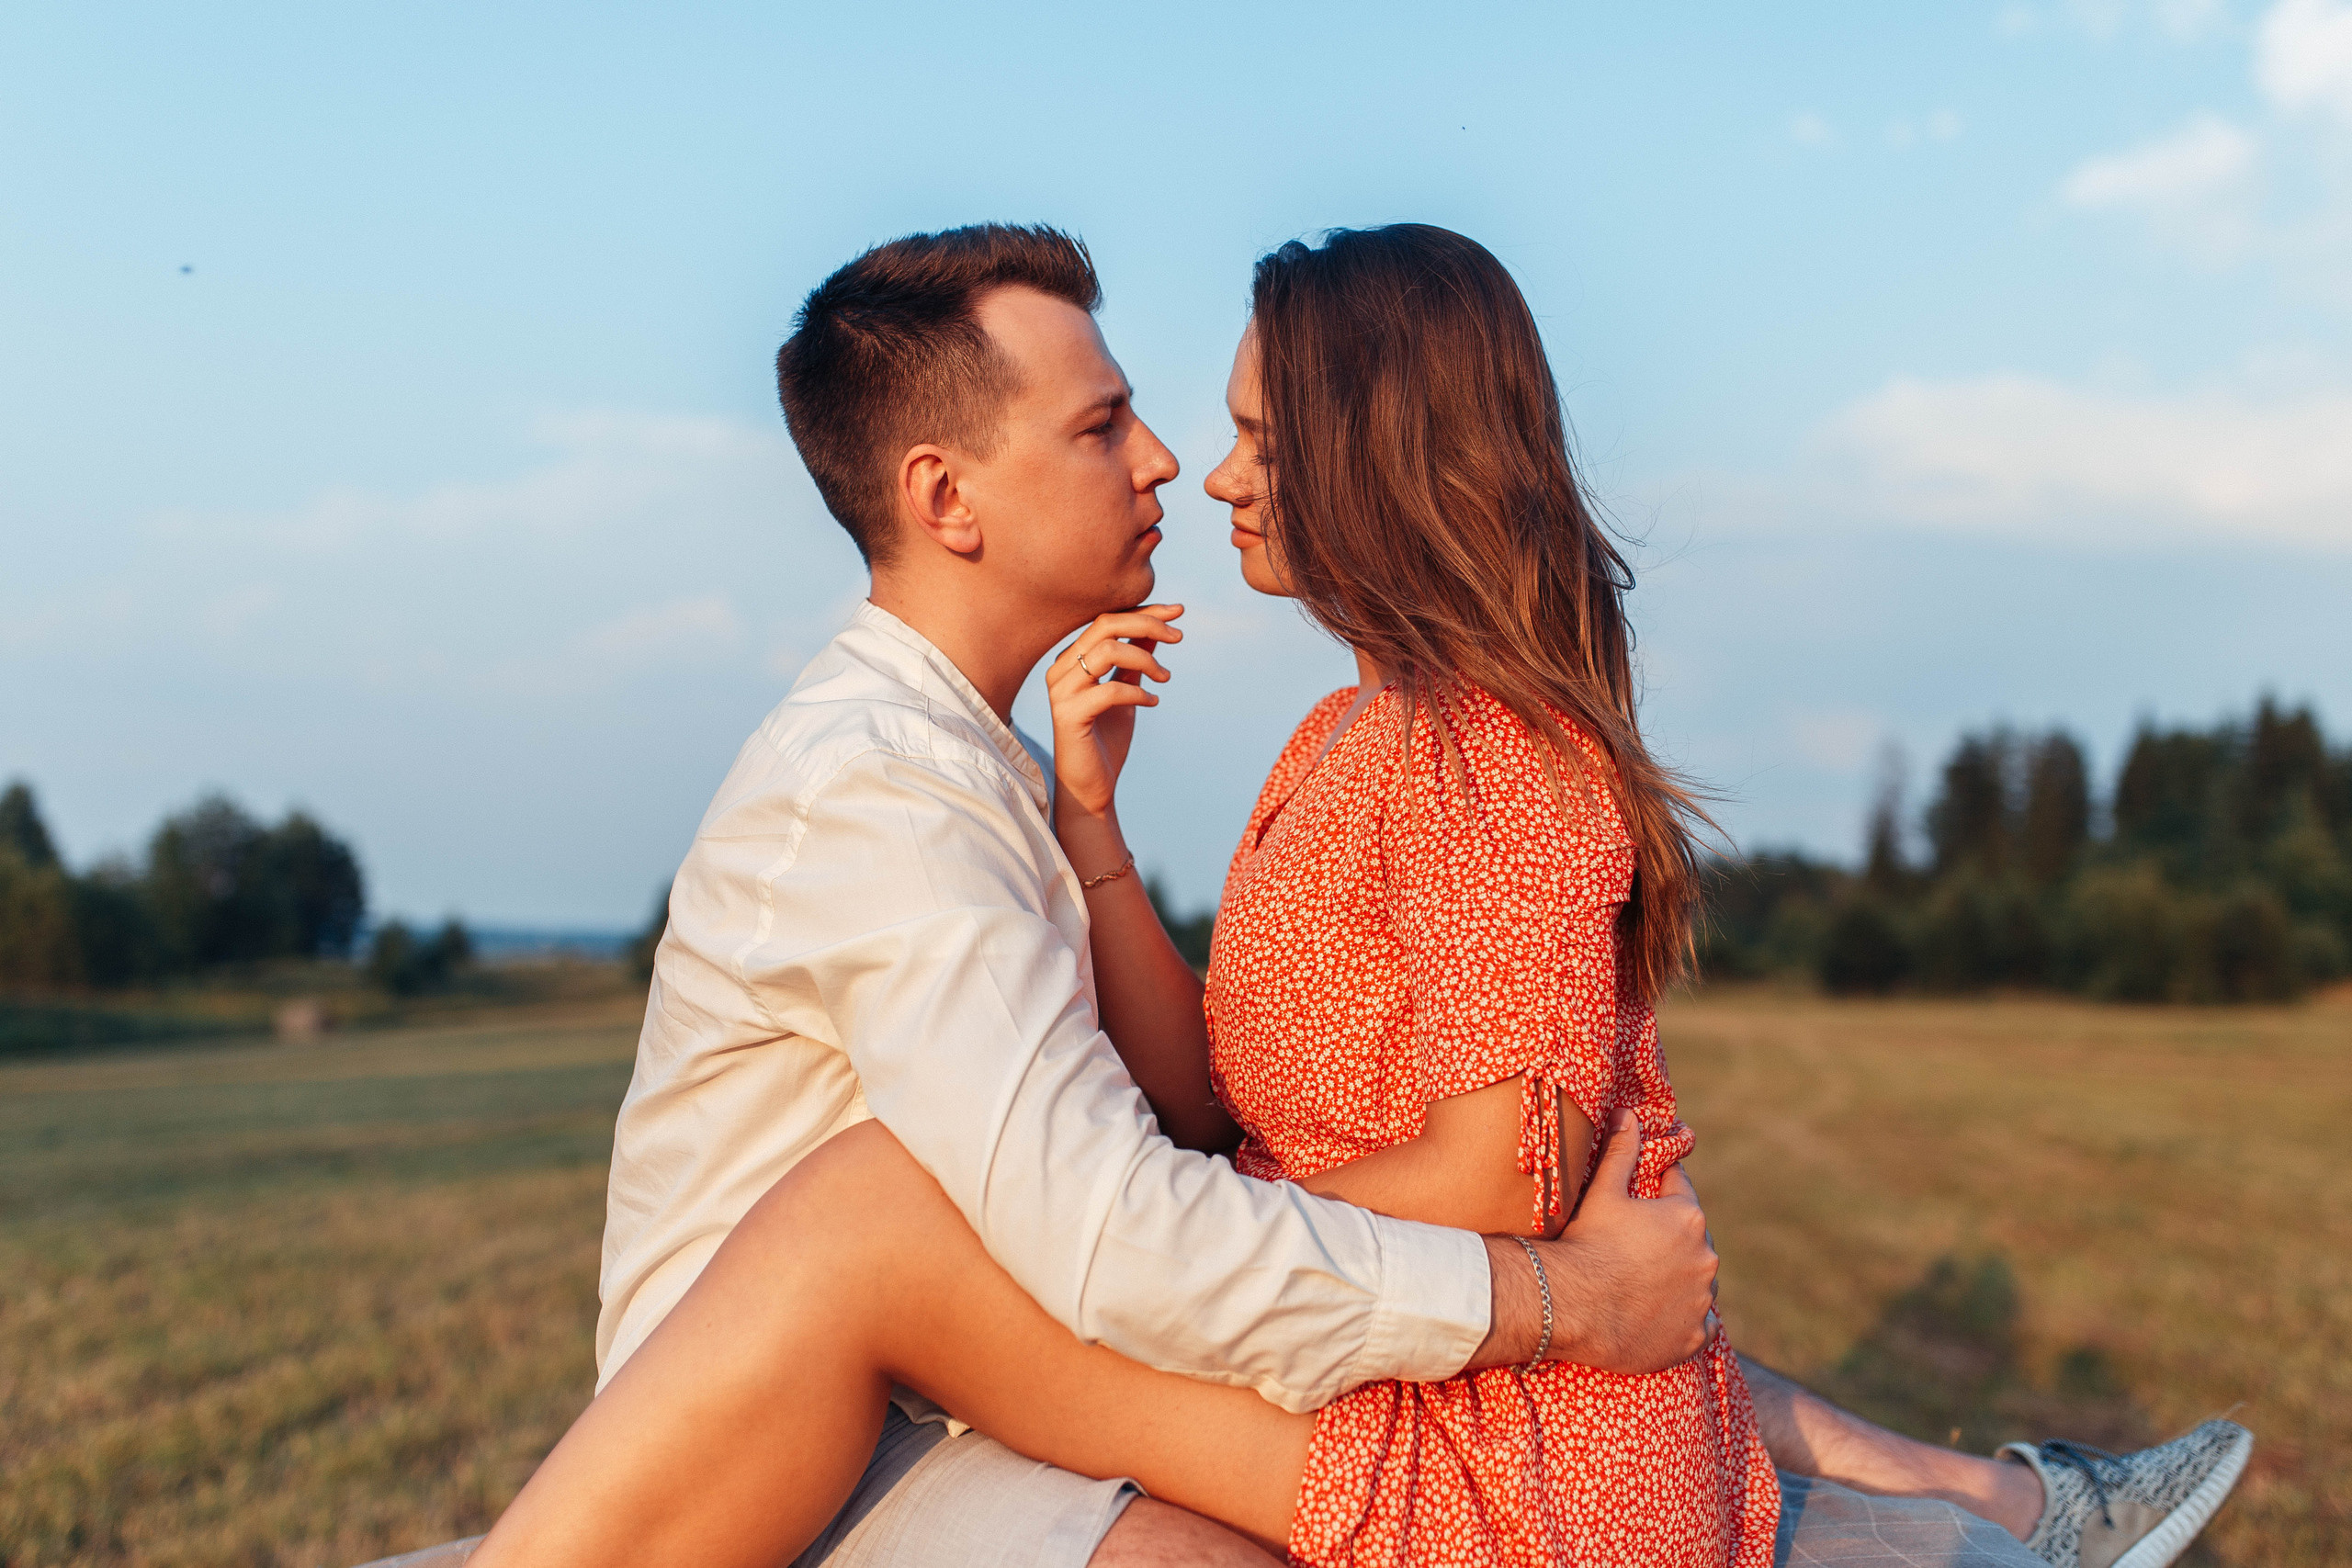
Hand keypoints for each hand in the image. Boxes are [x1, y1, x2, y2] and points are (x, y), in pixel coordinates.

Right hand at [1047, 605, 1183, 823]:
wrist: (1090, 787)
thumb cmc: (1105, 739)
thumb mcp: (1125, 692)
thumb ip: (1134, 661)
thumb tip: (1155, 630)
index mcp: (1070, 658)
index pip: (1107, 620)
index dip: (1144, 611)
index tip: (1178, 611)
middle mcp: (1060, 669)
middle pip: (1105, 625)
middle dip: (1148, 624)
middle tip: (1178, 637)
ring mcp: (1061, 691)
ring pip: (1108, 650)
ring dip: (1146, 660)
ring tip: (1165, 678)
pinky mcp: (1068, 715)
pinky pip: (1110, 690)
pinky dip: (1138, 693)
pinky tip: (1153, 702)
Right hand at [1532, 1110, 1717, 1373]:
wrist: (1569, 1306)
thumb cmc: (1585, 1243)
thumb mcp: (1602, 1191)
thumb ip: (1621, 1151)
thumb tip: (1629, 1114)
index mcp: (1688, 1216)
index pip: (1680, 1190)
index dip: (1657, 1193)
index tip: (1637, 1204)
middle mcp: (1706, 1257)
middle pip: (1692, 1239)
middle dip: (1671, 1240)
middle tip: (1633, 1249)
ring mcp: (1702, 1300)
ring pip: (1699, 1282)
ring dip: (1681, 1280)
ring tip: (1644, 1284)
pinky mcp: (1695, 1337)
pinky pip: (1702, 1325)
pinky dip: (1687, 1320)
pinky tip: (1660, 1317)